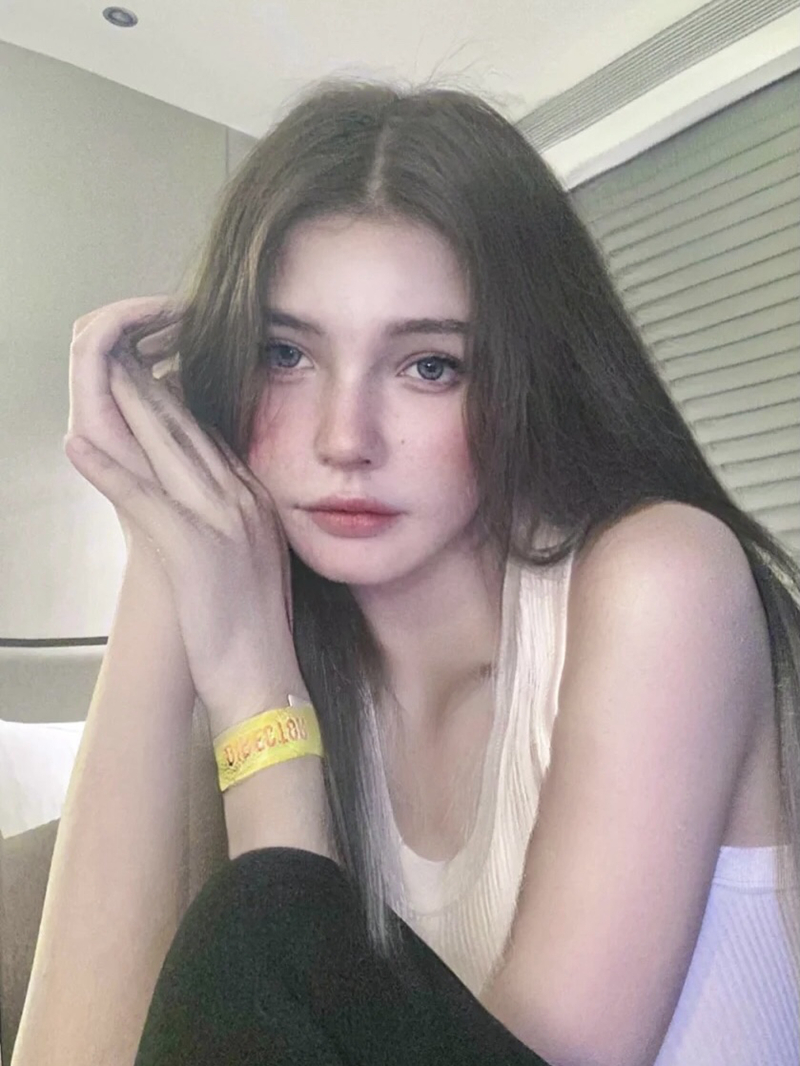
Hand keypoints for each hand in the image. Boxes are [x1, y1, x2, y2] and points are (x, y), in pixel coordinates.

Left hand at [65, 299, 299, 731]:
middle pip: (189, 432)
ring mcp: (220, 521)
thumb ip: (238, 522)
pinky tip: (78, 445)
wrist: (265, 677)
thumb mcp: (256, 564)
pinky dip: (107, 469)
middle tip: (124, 352)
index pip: (212, 440)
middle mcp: (242, 502)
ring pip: (169, 449)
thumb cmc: (255, 631)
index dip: (179, 405)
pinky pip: (143, 497)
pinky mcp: (193, 548)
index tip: (156, 377)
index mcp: (255, 504)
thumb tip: (214, 502)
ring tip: (105, 372)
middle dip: (152, 389)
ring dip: (132, 406)